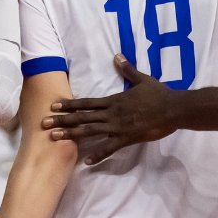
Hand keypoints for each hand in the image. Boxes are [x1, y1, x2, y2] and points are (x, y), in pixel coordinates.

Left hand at [43, 55, 177, 162]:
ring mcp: (118, 126)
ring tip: (54, 138)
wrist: (173, 108)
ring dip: (71, 134)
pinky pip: (109, 148)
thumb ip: (128, 69)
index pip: (87, 102)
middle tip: (43, 123)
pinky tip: (86, 161)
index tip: (53, 105)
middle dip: (62, 120)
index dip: (69, 104)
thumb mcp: (142, 79)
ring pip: (90, 131)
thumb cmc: (159, 94)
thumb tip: (117, 55)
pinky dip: (98, 155)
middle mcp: (112, 113)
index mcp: (114, 100)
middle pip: (82, 117)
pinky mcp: (127, 138)